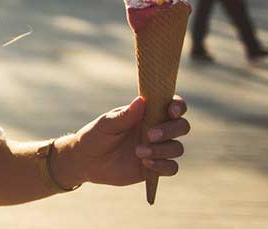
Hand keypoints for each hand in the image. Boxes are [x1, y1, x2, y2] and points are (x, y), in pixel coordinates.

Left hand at [55, 96, 188, 187]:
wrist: (86, 161)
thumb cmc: (96, 136)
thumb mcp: (106, 124)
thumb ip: (125, 115)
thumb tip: (141, 100)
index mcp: (146, 113)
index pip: (171, 105)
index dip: (177, 106)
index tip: (171, 110)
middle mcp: (156, 129)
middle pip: (181, 126)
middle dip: (170, 130)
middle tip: (149, 134)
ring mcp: (157, 149)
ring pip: (177, 148)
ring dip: (162, 150)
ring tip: (138, 152)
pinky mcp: (155, 168)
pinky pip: (172, 167)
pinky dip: (162, 165)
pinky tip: (145, 164)